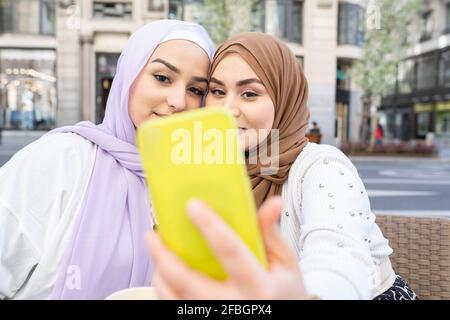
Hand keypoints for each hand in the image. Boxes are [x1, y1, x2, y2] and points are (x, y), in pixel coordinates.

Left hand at [146, 196, 309, 299]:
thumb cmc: (284, 294)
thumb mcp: (286, 265)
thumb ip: (271, 234)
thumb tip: (272, 202)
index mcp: (258, 286)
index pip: (230, 251)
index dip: (210, 226)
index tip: (193, 205)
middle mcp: (233, 305)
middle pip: (187, 281)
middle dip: (163, 256)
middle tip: (152, 234)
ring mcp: (215, 317)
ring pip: (173, 297)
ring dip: (159, 271)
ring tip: (157, 250)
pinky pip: (173, 307)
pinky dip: (164, 289)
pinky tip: (165, 273)